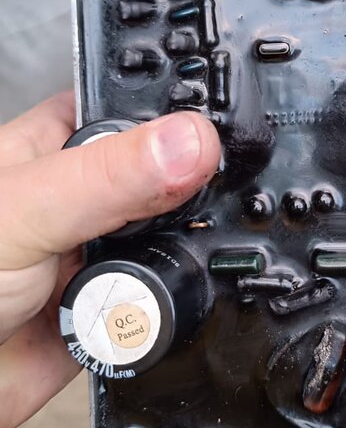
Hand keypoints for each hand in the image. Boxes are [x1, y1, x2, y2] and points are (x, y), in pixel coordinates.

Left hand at [0, 94, 219, 427]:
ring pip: (172, 245)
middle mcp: (84, 199)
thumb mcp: (26, 211)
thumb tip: (190, 141)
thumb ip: (108, 178)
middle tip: (229, 198)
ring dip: (186, 256)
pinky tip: (172, 304)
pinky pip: (164, 307)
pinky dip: (173, 310)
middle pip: (171, 180)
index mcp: (58, 147)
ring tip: (202, 253)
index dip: (188, 116)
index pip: (141, 111)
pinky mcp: (108, 316)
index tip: (237, 126)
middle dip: (197, 193)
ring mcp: (97, 257)